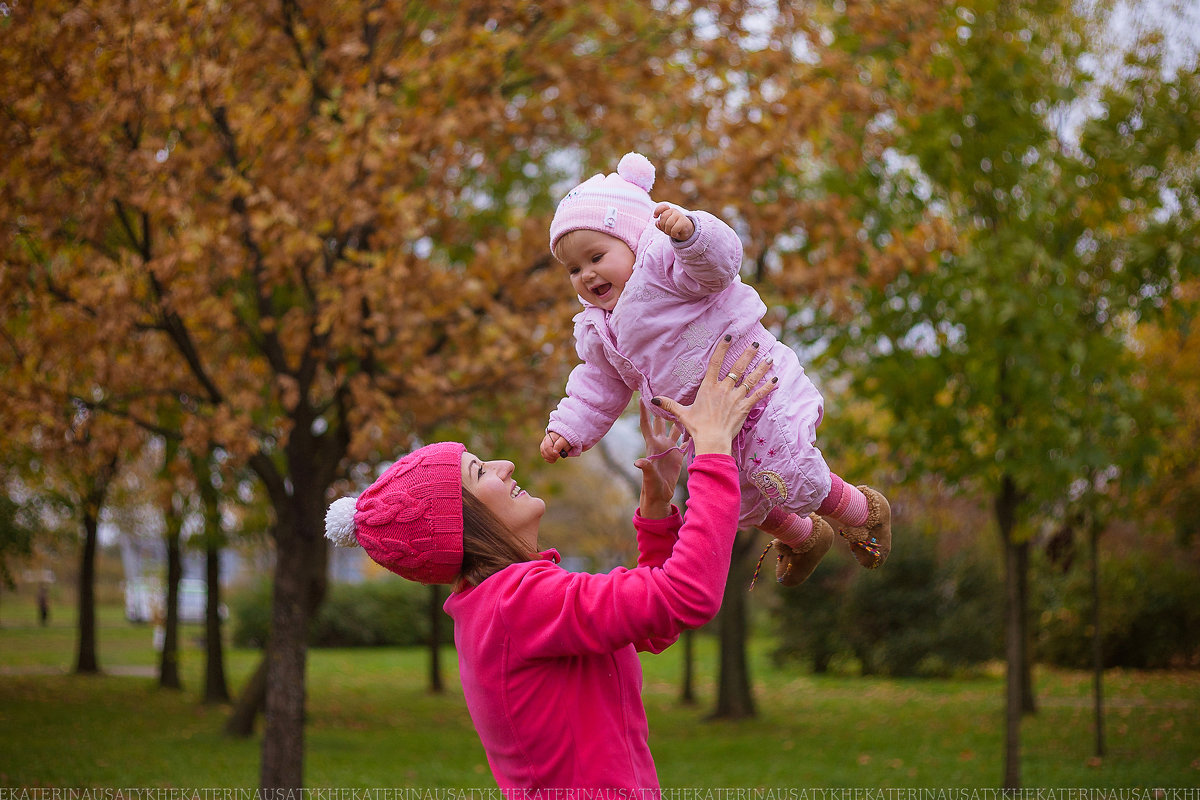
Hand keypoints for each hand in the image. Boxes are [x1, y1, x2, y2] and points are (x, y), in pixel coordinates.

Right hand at [540, 431, 569, 462]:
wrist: (565, 440)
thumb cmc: (565, 440)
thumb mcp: (564, 441)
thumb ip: (559, 445)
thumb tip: (554, 452)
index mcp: (550, 437)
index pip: (547, 447)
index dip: (552, 453)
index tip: (559, 455)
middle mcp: (545, 440)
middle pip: (544, 450)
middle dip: (551, 456)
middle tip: (558, 456)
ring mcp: (544, 445)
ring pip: (543, 454)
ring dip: (550, 458)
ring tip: (557, 457)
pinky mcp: (544, 450)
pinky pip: (544, 456)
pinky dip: (548, 459)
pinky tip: (554, 459)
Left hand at [634, 401, 683, 518]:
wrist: (660, 495)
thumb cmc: (652, 487)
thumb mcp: (649, 477)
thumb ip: (646, 468)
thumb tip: (638, 462)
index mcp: (652, 446)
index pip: (646, 424)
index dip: (644, 411)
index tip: (641, 397)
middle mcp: (660, 443)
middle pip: (660, 421)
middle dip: (661, 407)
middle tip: (664, 391)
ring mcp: (669, 448)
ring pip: (673, 428)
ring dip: (677, 417)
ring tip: (683, 402)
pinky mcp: (677, 454)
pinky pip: (684, 439)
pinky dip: (688, 431)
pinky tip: (695, 422)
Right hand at [650, 334, 776, 455]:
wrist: (712, 440)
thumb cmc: (697, 427)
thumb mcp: (682, 413)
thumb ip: (669, 404)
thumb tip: (653, 400)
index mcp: (709, 387)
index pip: (716, 362)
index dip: (723, 348)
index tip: (729, 337)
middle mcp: (724, 389)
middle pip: (738, 367)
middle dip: (747, 354)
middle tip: (755, 343)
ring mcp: (736, 397)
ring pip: (751, 378)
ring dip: (761, 367)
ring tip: (769, 357)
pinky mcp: (745, 407)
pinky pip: (758, 394)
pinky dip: (767, 387)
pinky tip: (775, 380)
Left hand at [653, 203, 694, 240]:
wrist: (688, 232)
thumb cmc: (675, 228)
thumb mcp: (666, 227)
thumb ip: (660, 224)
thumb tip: (657, 222)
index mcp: (669, 210)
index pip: (662, 207)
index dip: (657, 211)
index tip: (655, 217)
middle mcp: (674, 211)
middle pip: (663, 218)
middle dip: (663, 226)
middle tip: (668, 230)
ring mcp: (679, 215)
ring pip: (668, 224)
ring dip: (668, 231)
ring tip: (672, 232)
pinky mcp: (683, 221)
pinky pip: (673, 229)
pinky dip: (674, 234)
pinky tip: (677, 234)